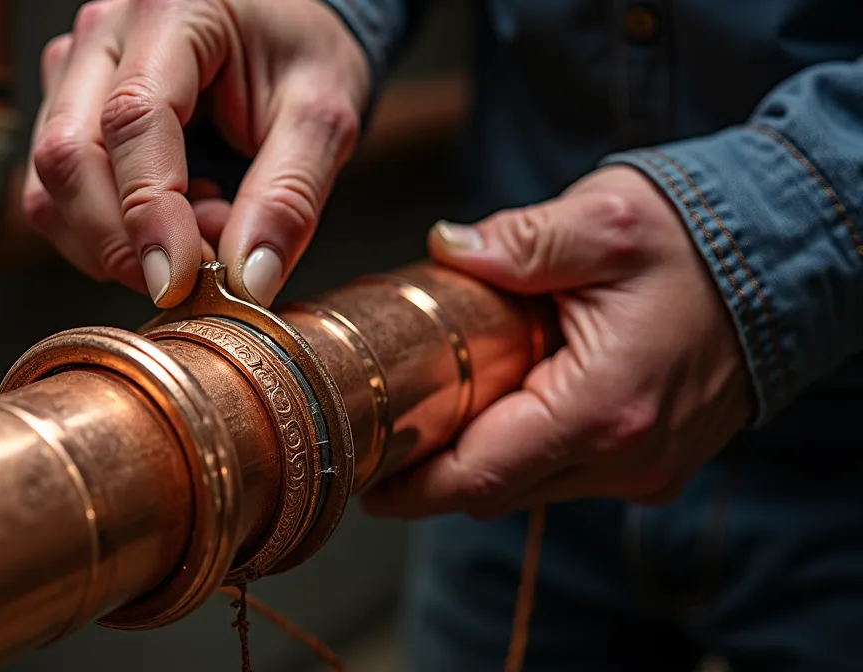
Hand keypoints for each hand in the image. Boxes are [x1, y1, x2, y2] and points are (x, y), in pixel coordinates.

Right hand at [22, 0, 369, 306]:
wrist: (282, 33)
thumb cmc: (299, 56)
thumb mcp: (323, 118)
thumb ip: (289, 196)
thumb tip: (249, 282)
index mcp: (170, 11)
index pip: (132, 119)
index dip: (149, 212)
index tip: (179, 282)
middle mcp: (103, 34)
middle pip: (69, 156)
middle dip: (124, 242)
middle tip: (201, 273)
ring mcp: (71, 72)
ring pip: (50, 186)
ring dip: (118, 242)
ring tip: (204, 222)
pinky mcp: (62, 112)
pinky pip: (54, 196)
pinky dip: (110, 234)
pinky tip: (174, 216)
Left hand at [362, 166, 756, 518]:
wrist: (781, 262)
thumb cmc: (694, 242)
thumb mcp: (602, 222)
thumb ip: (518, 240)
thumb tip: (446, 245)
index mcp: (602, 409)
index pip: (480, 477)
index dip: (413, 487)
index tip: (364, 477)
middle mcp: (625, 457)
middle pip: (496, 491)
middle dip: (434, 470)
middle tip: (382, 431)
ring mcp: (643, 469)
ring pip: (528, 487)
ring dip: (478, 457)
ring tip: (435, 404)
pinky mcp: (650, 465)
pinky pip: (564, 474)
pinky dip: (522, 449)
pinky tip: (499, 401)